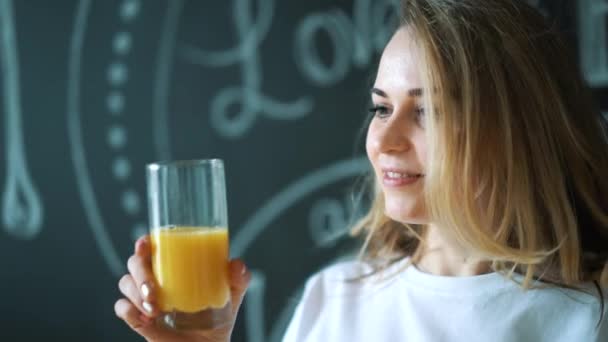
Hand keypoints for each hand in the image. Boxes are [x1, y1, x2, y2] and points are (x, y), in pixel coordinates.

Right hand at [115, 235, 250, 341]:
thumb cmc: (218, 315)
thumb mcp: (232, 294)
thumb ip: (239, 278)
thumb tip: (235, 264)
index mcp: (173, 266)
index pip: (152, 246)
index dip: (144, 242)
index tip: (146, 245)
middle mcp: (156, 278)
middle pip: (134, 262)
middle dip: (139, 273)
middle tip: (153, 290)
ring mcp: (145, 299)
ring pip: (125, 283)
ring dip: (135, 293)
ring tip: (154, 308)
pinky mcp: (139, 319)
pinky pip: (121, 309)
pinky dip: (128, 310)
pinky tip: (145, 317)